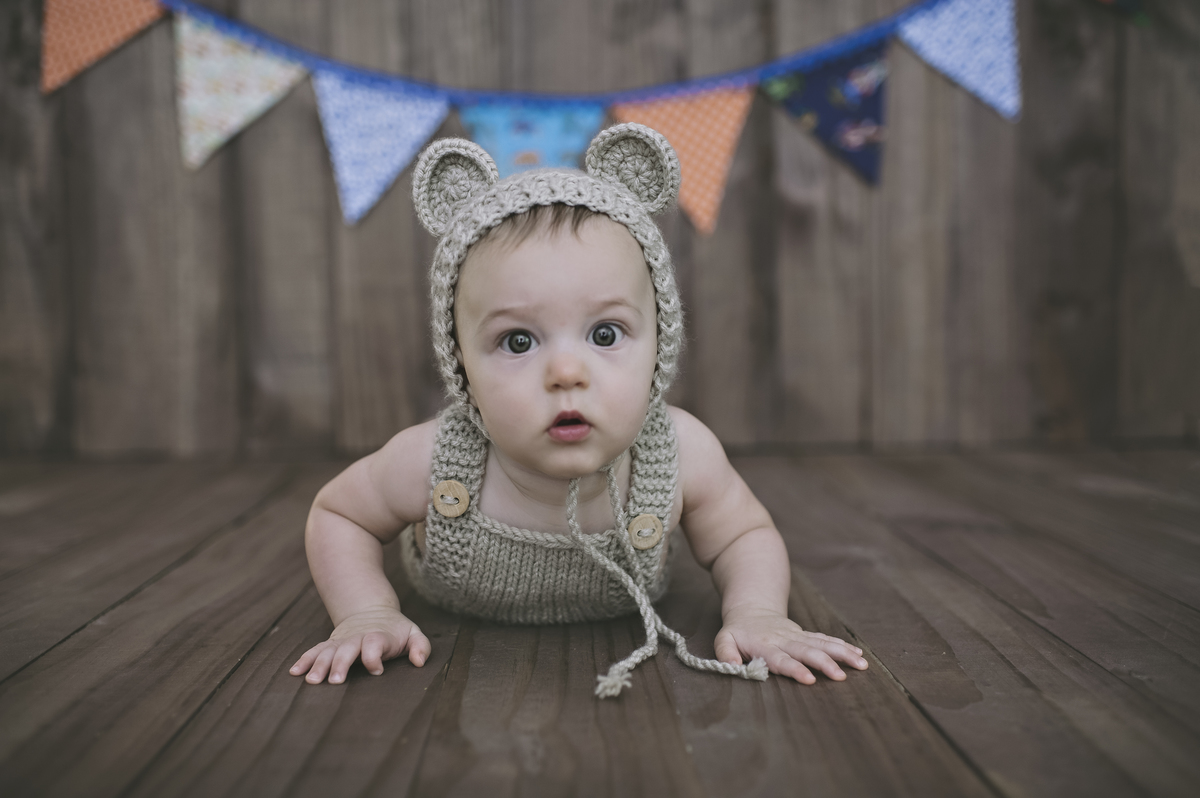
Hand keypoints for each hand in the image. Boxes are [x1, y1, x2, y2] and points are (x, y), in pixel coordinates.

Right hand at [290, 606, 430, 683]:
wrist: (372, 611)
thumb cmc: (395, 630)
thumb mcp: (413, 634)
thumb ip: (420, 646)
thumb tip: (419, 662)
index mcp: (379, 635)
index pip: (375, 644)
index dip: (374, 656)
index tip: (376, 670)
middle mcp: (357, 638)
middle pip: (348, 649)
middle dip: (341, 664)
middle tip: (336, 681)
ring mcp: (342, 641)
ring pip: (328, 651)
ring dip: (319, 665)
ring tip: (312, 681)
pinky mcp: (331, 644)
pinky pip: (315, 651)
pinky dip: (305, 660)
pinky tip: (294, 672)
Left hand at [715, 606, 868, 683]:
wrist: (751, 609)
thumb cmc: (737, 631)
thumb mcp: (724, 640)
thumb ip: (726, 653)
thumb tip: (732, 667)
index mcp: (766, 646)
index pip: (781, 659)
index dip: (795, 669)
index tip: (810, 679)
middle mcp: (785, 640)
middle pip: (807, 651)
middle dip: (825, 663)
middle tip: (841, 676)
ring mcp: (798, 636)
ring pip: (822, 643)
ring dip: (841, 654)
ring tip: (861, 664)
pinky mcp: (806, 635)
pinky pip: (826, 640)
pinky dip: (842, 646)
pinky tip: (858, 655)